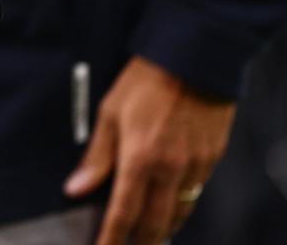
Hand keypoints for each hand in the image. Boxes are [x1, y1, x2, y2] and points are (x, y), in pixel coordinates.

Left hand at [64, 56, 234, 244]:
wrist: (193, 60)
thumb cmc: (144, 82)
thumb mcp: (109, 113)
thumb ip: (96, 157)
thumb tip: (75, 189)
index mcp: (140, 159)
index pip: (124, 213)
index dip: (112, 238)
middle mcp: (170, 170)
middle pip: (156, 223)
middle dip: (141, 242)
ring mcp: (195, 166)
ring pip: (179, 213)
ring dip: (163, 229)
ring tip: (147, 238)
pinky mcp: (211, 159)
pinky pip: (195, 194)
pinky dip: (181, 208)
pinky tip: (170, 209)